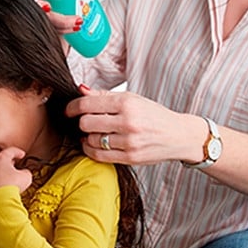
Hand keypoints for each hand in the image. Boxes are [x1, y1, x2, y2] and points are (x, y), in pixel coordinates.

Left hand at [0, 147, 31, 201]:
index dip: (17, 153)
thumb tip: (24, 173)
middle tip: (12, 167)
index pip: (11, 151)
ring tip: (2, 180)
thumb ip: (25, 172)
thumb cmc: (10, 189)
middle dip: (5, 163)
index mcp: (1, 158)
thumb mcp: (26, 177)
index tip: (21, 155)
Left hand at [65, 86, 182, 164]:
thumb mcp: (132, 98)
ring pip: (91, 140)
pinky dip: (91, 149)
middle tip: (87, 121)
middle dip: (82, 122)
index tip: (69, 110)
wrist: (178, 135)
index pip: (88, 104)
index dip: (72, 107)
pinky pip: (99, 156)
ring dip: (87, 137)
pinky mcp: (130, 158)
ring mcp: (129, 141)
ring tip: (94, 133)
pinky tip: (94, 144)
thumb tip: (81, 90)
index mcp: (127, 102)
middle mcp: (128, 121)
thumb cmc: (153, 115)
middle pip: (86, 123)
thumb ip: (104, 96)